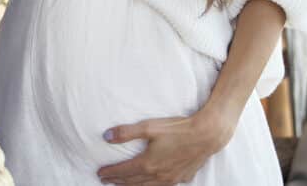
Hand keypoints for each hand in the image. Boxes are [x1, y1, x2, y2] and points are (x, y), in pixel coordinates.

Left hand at [97, 109, 233, 184]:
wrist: (206, 135)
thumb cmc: (178, 129)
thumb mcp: (149, 127)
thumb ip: (126, 132)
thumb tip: (106, 136)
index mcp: (147, 164)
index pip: (123, 172)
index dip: (110, 173)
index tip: (99, 173)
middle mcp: (158, 175)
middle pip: (133, 182)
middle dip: (118, 181)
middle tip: (106, 180)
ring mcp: (171, 179)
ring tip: (124, 184)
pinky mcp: (183, 178)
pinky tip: (152, 183)